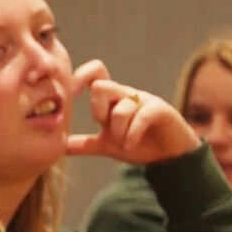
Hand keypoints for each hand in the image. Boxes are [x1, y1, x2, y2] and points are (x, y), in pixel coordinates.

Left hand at [65, 60, 200, 163]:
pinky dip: (132, 134)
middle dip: (98, 111)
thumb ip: (85, 144)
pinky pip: (140, 115)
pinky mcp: (160, 109)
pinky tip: (130, 145)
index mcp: (112, 99)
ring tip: (125, 145)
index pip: (95, 74)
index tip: (72, 93)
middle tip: (107, 131)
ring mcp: (143, 100)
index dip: (80, 77)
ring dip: (118, 133)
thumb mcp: (107, 146)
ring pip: (120, 108)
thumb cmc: (140, 145)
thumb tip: (60, 147)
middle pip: (101, 86)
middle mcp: (126, 95)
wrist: (170, 157)